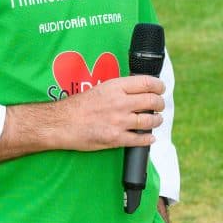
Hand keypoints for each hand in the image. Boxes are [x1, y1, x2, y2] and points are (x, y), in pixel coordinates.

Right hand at [0, 75, 164, 163]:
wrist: (60, 123)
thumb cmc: (78, 106)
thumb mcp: (100, 88)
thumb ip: (120, 89)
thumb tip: (138, 90)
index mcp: (116, 87)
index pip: (148, 83)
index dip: (159, 86)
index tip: (161, 89)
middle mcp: (120, 103)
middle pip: (153, 101)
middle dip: (160, 104)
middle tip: (159, 106)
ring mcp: (119, 121)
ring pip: (150, 121)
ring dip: (157, 121)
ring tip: (156, 120)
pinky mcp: (116, 138)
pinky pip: (140, 140)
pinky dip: (148, 139)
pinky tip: (149, 138)